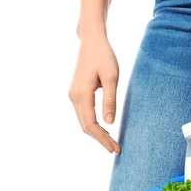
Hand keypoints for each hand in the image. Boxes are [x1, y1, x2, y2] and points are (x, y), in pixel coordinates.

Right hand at [69, 33, 120, 153]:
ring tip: (112, 142)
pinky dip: (93, 125)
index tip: (115, 148)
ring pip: (83, 122)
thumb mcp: (112, 78)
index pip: (91, 125)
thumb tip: (109, 122)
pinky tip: (104, 130)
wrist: (91, 41)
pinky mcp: (76, 93)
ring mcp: (73, 95)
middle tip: (116, 149)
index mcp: (82, 94)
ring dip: (96, 134)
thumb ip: (110, 100)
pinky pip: (83, 114)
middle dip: (100, 140)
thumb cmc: (104, 56)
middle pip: (86, 126)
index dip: (102, 139)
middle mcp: (74, 96)